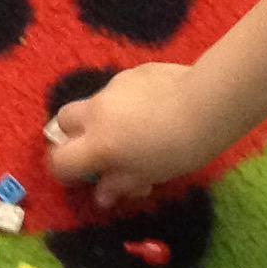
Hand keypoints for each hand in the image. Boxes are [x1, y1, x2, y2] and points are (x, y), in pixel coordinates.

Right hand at [47, 62, 242, 207]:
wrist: (206, 103)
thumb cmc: (179, 149)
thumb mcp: (150, 174)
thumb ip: (120, 183)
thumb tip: (102, 195)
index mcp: (98, 143)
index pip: (60, 160)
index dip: (64, 172)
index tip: (80, 178)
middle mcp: (97, 112)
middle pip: (63, 120)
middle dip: (72, 136)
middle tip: (98, 150)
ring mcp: (113, 87)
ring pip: (94, 104)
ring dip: (103, 120)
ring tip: (136, 132)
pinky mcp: (132, 72)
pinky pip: (118, 91)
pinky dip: (126, 104)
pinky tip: (155, 110)